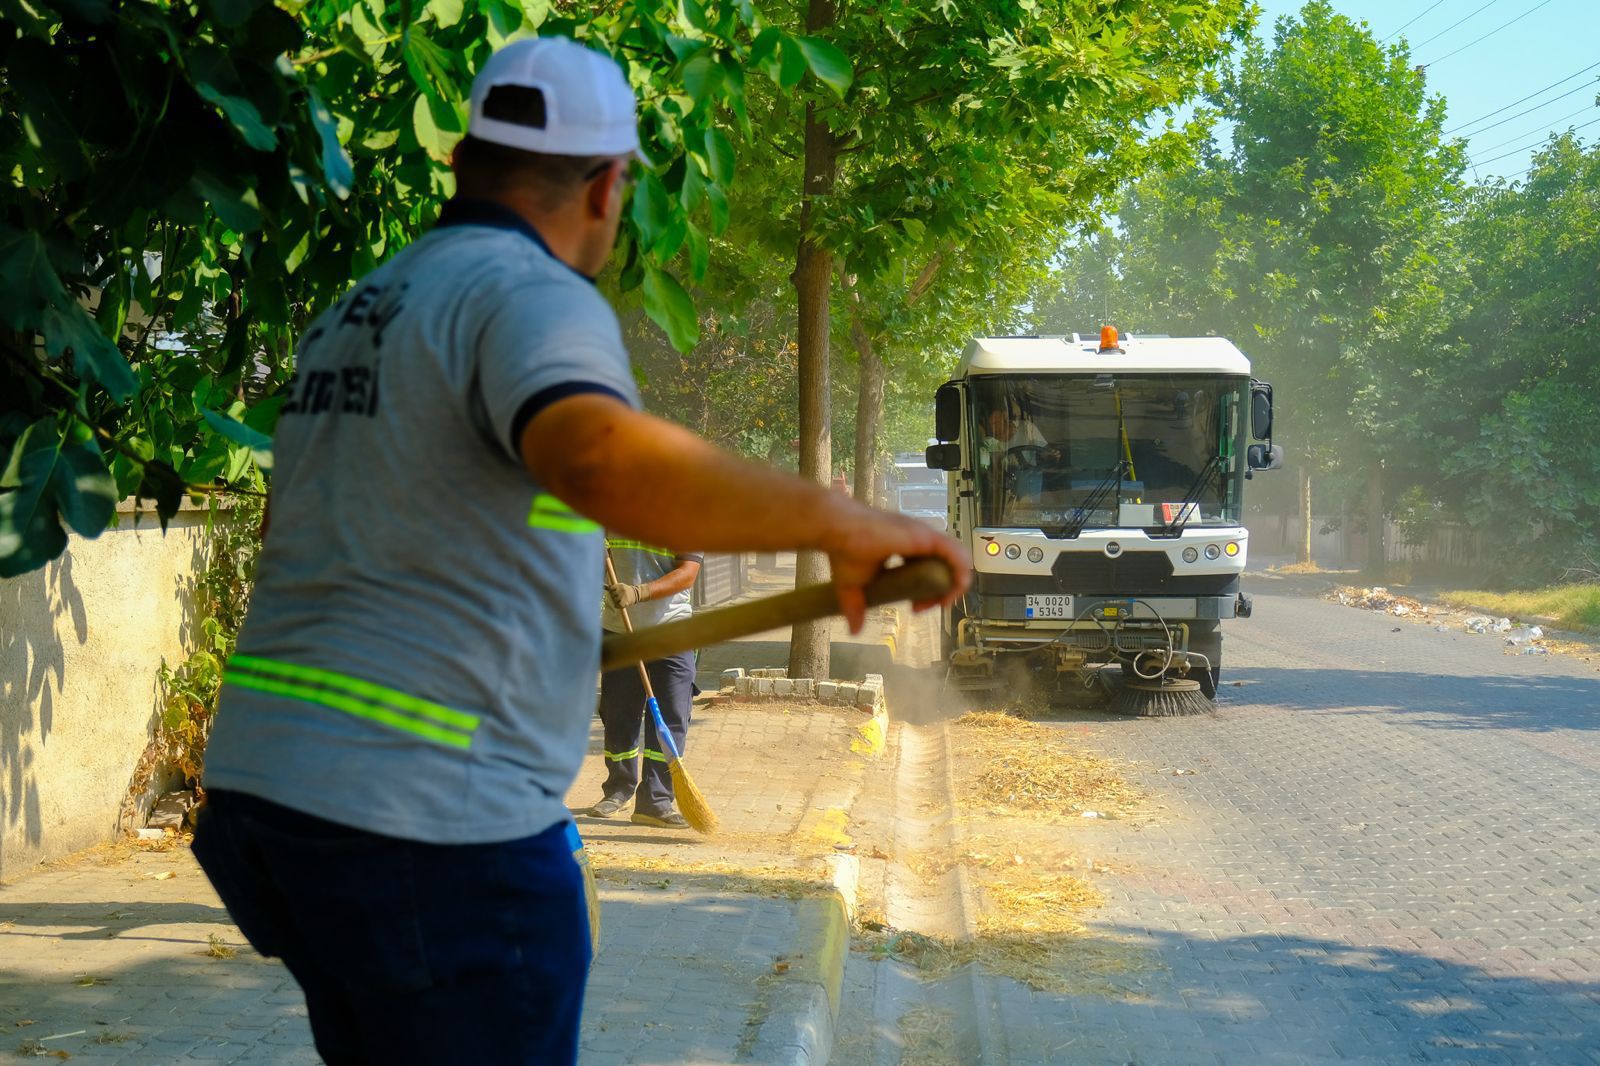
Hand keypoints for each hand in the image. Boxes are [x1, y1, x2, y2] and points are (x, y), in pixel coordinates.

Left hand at [609, 582, 647, 608]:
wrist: (636, 594)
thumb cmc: (625, 590)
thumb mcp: (619, 586)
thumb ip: (611, 587)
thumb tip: (603, 586)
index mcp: (620, 585)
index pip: (611, 589)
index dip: (612, 592)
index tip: (615, 592)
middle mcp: (621, 590)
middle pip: (612, 595)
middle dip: (613, 597)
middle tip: (618, 597)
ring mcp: (623, 596)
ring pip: (614, 600)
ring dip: (615, 601)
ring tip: (620, 600)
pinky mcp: (624, 602)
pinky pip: (617, 605)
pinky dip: (617, 606)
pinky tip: (620, 604)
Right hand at [821, 504, 970, 634]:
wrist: (836, 531)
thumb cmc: (844, 552)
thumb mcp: (851, 586)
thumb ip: (855, 608)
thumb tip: (854, 630)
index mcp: (904, 547)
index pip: (929, 568)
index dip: (929, 591)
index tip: (914, 608)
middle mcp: (917, 539)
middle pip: (944, 566)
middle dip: (941, 591)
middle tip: (923, 608)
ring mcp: (923, 536)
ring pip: (955, 560)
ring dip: (954, 584)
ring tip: (943, 602)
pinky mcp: (926, 537)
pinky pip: (955, 554)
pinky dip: (960, 572)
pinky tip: (953, 590)